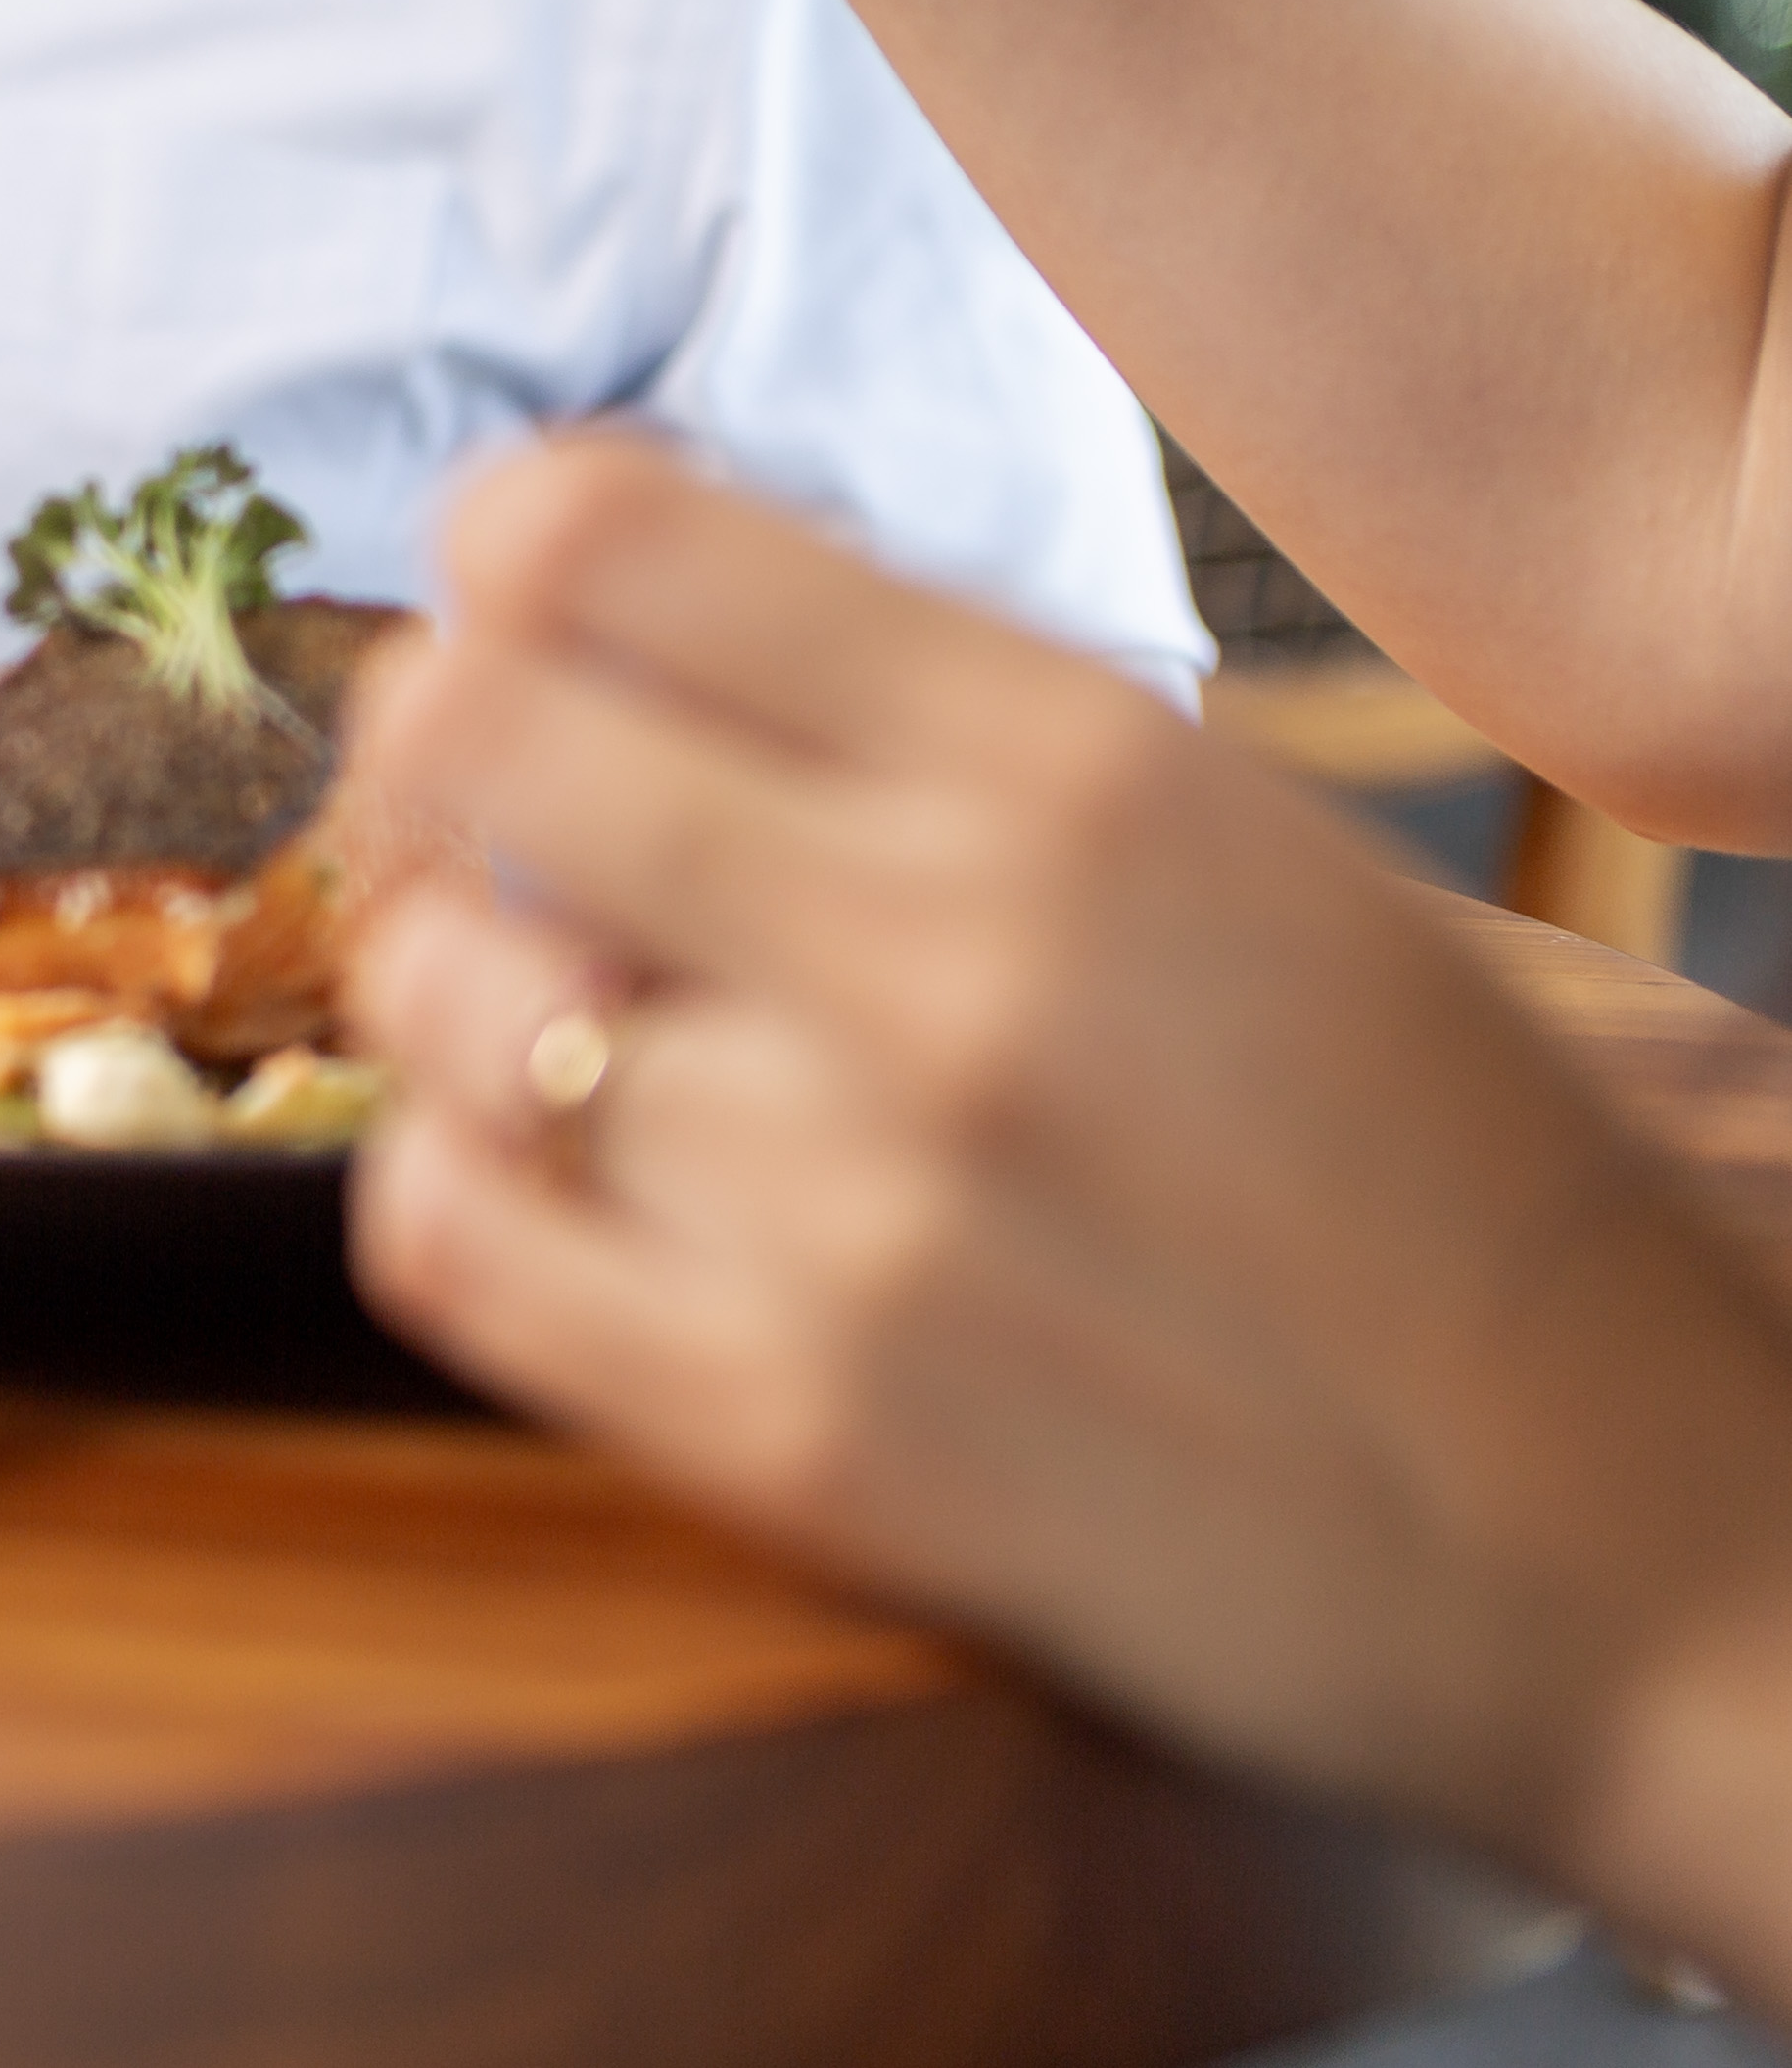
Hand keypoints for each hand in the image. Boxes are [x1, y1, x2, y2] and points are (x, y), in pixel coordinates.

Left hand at [341, 437, 1791, 1992]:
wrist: (1650, 1546)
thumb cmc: (1438, 1175)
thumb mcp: (1236, 848)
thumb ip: (930, 725)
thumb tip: (597, 596)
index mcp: (1071, 759)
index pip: (593, 534)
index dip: (497, 561)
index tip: (512, 620)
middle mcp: (943, 950)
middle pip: (461, 731)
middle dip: (430, 763)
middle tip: (484, 823)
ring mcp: (850, 1202)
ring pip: (435, 991)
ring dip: (460, 993)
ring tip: (563, 1024)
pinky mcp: (790, 1431)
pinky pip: (440, 1233)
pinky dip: (454, 1186)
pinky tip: (555, 1186)